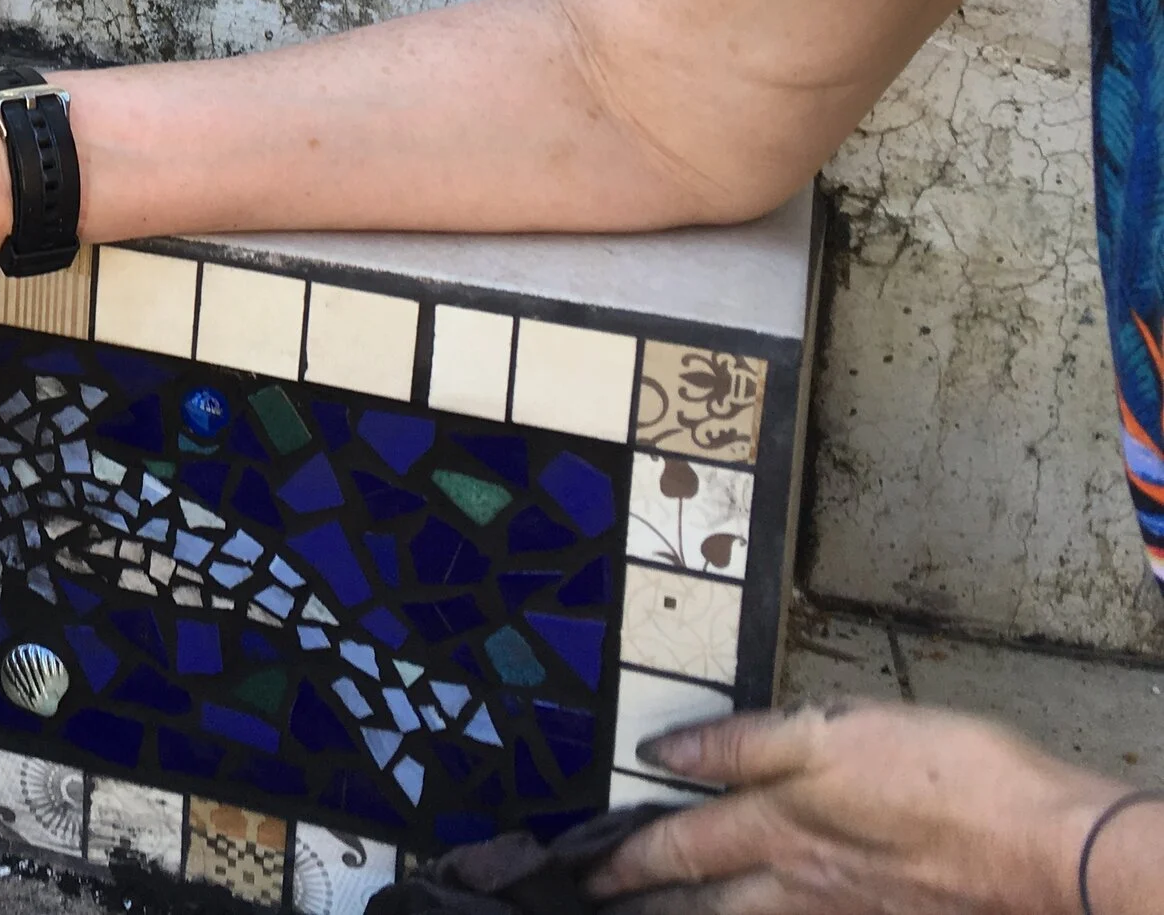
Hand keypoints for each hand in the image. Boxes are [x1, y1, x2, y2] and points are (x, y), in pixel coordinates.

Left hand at [590, 701, 1117, 914]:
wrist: (1047, 853)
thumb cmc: (948, 778)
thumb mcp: (835, 731)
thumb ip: (744, 746)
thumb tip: (665, 751)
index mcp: (779, 826)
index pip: (679, 845)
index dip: (625, 857)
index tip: (581, 867)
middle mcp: (800, 882)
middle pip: (703, 902)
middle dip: (646, 906)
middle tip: (600, 907)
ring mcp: (843, 912)